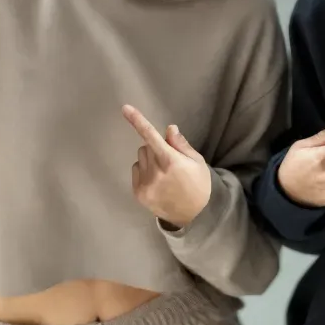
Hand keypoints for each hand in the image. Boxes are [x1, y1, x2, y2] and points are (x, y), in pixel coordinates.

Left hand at [123, 105, 211, 229]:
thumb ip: (180, 144)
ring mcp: (145, 184)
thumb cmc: (199, 184)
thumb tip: (169, 129)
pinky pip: (136, 171)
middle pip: (145, 147)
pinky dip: (144, 173)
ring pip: (140, 159)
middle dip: (155, 149)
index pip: (151, 136)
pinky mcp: (139, 194)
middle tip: (170, 162)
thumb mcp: (196, 162)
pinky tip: (158, 183)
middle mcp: (155, 172)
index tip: (125, 108)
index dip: (137, 121)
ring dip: (149, 161)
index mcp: (171, 161)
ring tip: (164, 174)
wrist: (196, 215)